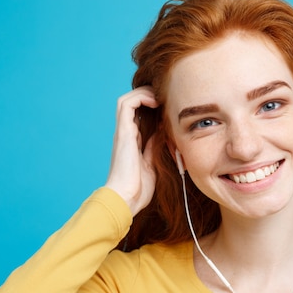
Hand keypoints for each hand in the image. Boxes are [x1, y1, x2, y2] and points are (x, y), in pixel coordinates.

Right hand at [105, 87, 158, 214]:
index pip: (141, 115)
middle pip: (133, 104)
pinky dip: (140, 97)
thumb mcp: (153, 163)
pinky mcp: (123, 132)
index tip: (170, 107)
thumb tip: (163, 132)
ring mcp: (123, 132)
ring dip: (143, 93)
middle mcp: (127, 134)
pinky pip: (126, 105)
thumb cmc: (139, 188)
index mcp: (134, 142)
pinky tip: (155, 101)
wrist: (126, 199)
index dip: (153, 106)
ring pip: (127, 100)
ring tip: (159, 95)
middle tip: (166, 97)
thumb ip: (155, 147)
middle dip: (149, 95)